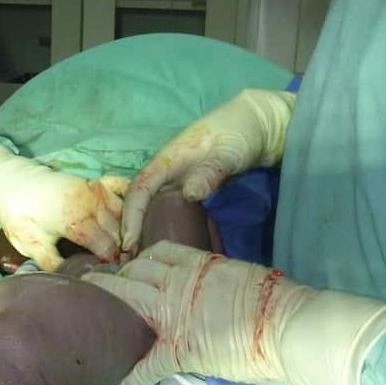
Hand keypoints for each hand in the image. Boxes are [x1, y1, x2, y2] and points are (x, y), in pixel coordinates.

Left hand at [0, 143, 127, 269]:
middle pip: (119, 233)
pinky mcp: (96, 182)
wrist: (12, 181)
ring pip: (125, 214)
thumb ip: (54, 265)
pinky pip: (122, 189)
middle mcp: (92, 204)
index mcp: (77, 222)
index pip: (107, 249)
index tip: (111, 276)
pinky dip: (130, 202)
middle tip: (122, 268)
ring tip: (126, 249)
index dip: (111, 264)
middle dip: (123, 251)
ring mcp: (97, 191)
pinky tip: (131, 218)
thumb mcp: (31, 245)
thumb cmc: (20, 215)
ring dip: (129, 231)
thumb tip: (74, 282)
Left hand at [84, 241, 385, 384]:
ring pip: (126, 305)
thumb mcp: (240, 276)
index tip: (132, 270)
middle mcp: (176, 284)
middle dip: (113, 282)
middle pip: (131, 274)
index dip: (139, 262)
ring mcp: (173, 316)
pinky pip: (146, 369)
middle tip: (99, 292)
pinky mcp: (178, 350)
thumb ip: (216, 279)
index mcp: (195, 264)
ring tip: (87, 324)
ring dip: (105, 313)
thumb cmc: (275, 302)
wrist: (289, 324)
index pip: (154, 253)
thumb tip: (212, 287)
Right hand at [122, 89, 295, 251]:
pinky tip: (160, 243)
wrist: (257, 126)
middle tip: (128, 259)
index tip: (129, 242)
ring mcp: (176, 179)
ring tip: (139, 256)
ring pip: (149, 205)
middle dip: (129, 227)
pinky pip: (165, 207)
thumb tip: (188, 195)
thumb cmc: (240, 134)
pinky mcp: (187, 187)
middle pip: (138, 200)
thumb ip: (209, 173)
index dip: (131, 215)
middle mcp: (166, 170)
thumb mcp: (228, 153)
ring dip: (141, 228)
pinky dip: (157, 224)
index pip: (140, 189)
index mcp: (168, 159)